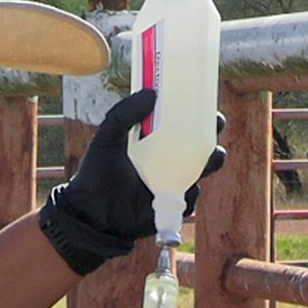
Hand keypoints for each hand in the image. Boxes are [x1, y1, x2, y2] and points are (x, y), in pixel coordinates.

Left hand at [38, 89, 227, 274]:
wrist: (92, 214)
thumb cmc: (97, 173)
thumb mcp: (107, 138)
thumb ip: (124, 114)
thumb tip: (151, 93)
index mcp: (154, 141)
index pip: (179, 122)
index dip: (195, 112)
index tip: (204, 98)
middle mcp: (168, 160)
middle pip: (198, 143)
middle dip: (212, 132)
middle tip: (215, 122)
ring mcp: (173, 182)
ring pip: (202, 169)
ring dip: (211, 160)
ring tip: (211, 154)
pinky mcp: (174, 205)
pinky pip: (190, 196)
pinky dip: (190, 190)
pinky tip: (181, 187)